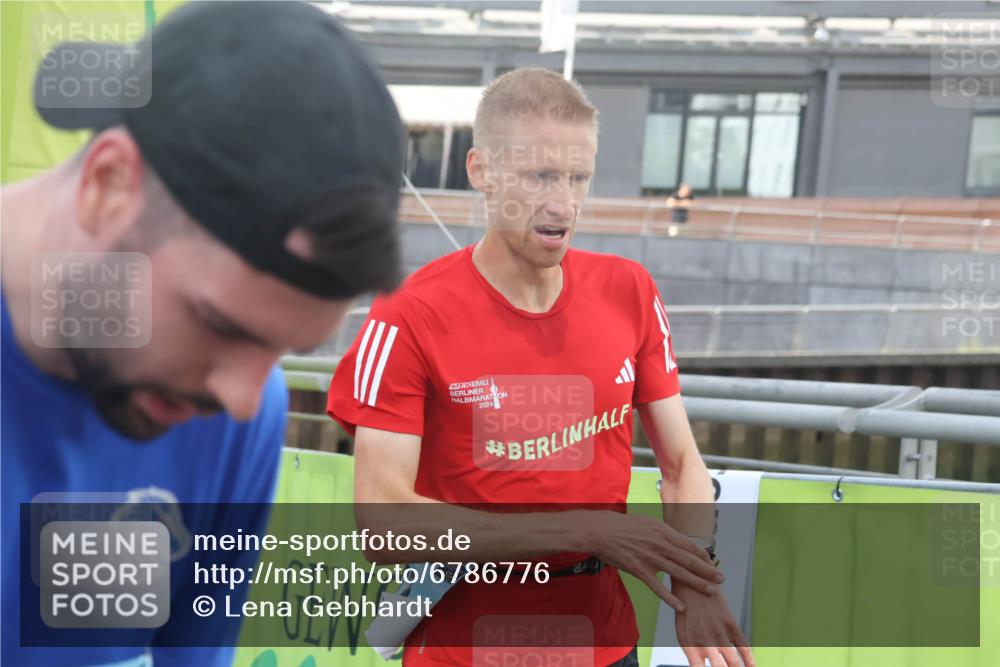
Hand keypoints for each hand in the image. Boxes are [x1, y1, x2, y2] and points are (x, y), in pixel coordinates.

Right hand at [579, 511, 724, 612]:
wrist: (602, 531)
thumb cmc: (624, 526)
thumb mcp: (648, 523)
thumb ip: (664, 532)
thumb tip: (677, 538)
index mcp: (664, 532)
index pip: (690, 546)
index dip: (704, 556)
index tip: (713, 563)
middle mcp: (661, 545)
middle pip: (690, 560)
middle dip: (708, 571)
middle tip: (722, 579)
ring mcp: (651, 558)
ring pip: (679, 574)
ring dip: (698, 584)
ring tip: (711, 591)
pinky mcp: (639, 570)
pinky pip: (658, 588)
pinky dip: (670, 598)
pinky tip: (681, 607)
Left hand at [673, 581, 754, 666]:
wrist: (690, 579)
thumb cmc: (685, 607)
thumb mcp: (682, 630)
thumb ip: (692, 650)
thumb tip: (701, 665)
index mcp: (688, 645)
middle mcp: (703, 641)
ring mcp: (718, 632)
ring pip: (733, 662)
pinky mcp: (730, 623)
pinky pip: (743, 646)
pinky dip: (749, 659)